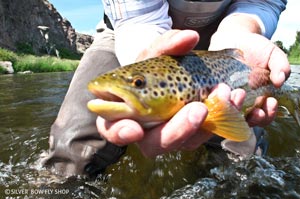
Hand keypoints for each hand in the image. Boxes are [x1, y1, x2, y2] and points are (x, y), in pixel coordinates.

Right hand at [96, 29, 246, 156]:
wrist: (174, 74)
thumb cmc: (155, 65)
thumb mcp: (156, 53)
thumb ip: (167, 45)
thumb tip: (190, 37)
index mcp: (124, 114)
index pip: (115, 130)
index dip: (122, 132)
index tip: (135, 129)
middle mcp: (146, 131)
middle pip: (154, 144)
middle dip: (176, 131)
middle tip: (198, 109)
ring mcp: (170, 135)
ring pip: (185, 142)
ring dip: (205, 123)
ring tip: (222, 93)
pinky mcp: (191, 133)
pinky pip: (204, 134)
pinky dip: (219, 117)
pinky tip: (233, 98)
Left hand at [209, 15, 289, 125]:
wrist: (233, 37)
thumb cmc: (256, 48)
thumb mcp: (272, 55)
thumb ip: (280, 66)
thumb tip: (280, 80)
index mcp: (256, 99)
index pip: (262, 116)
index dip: (267, 114)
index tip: (271, 102)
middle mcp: (239, 102)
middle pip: (244, 121)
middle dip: (253, 119)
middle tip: (256, 110)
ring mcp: (223, 98)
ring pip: (226, 114)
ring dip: (233, 111)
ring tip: (238, 97)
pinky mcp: (209, 91)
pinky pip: (209, 101)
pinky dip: (213, 100)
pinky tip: (218, 93)